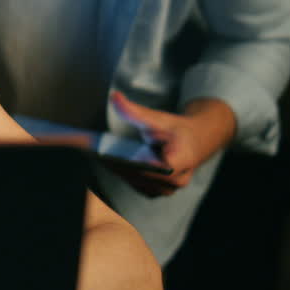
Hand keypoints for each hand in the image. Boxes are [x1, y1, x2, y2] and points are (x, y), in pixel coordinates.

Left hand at [106, 91, 235, 197]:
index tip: (110, 154)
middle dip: (119, 164)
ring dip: (118, 170)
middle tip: (94, 152)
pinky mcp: (157, 192)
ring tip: (96, 156)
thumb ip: (135, 110)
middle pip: (141, 175)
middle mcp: (176, 181)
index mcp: (182, 161)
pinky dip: (123, 174)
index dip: (131, 162)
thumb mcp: (158, 118)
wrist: (195, 141)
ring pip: (137, 182)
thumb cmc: (177, 129)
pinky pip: (137, 185)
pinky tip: (107, 162)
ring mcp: (167, 189)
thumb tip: (114, 97)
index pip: (152, 167)